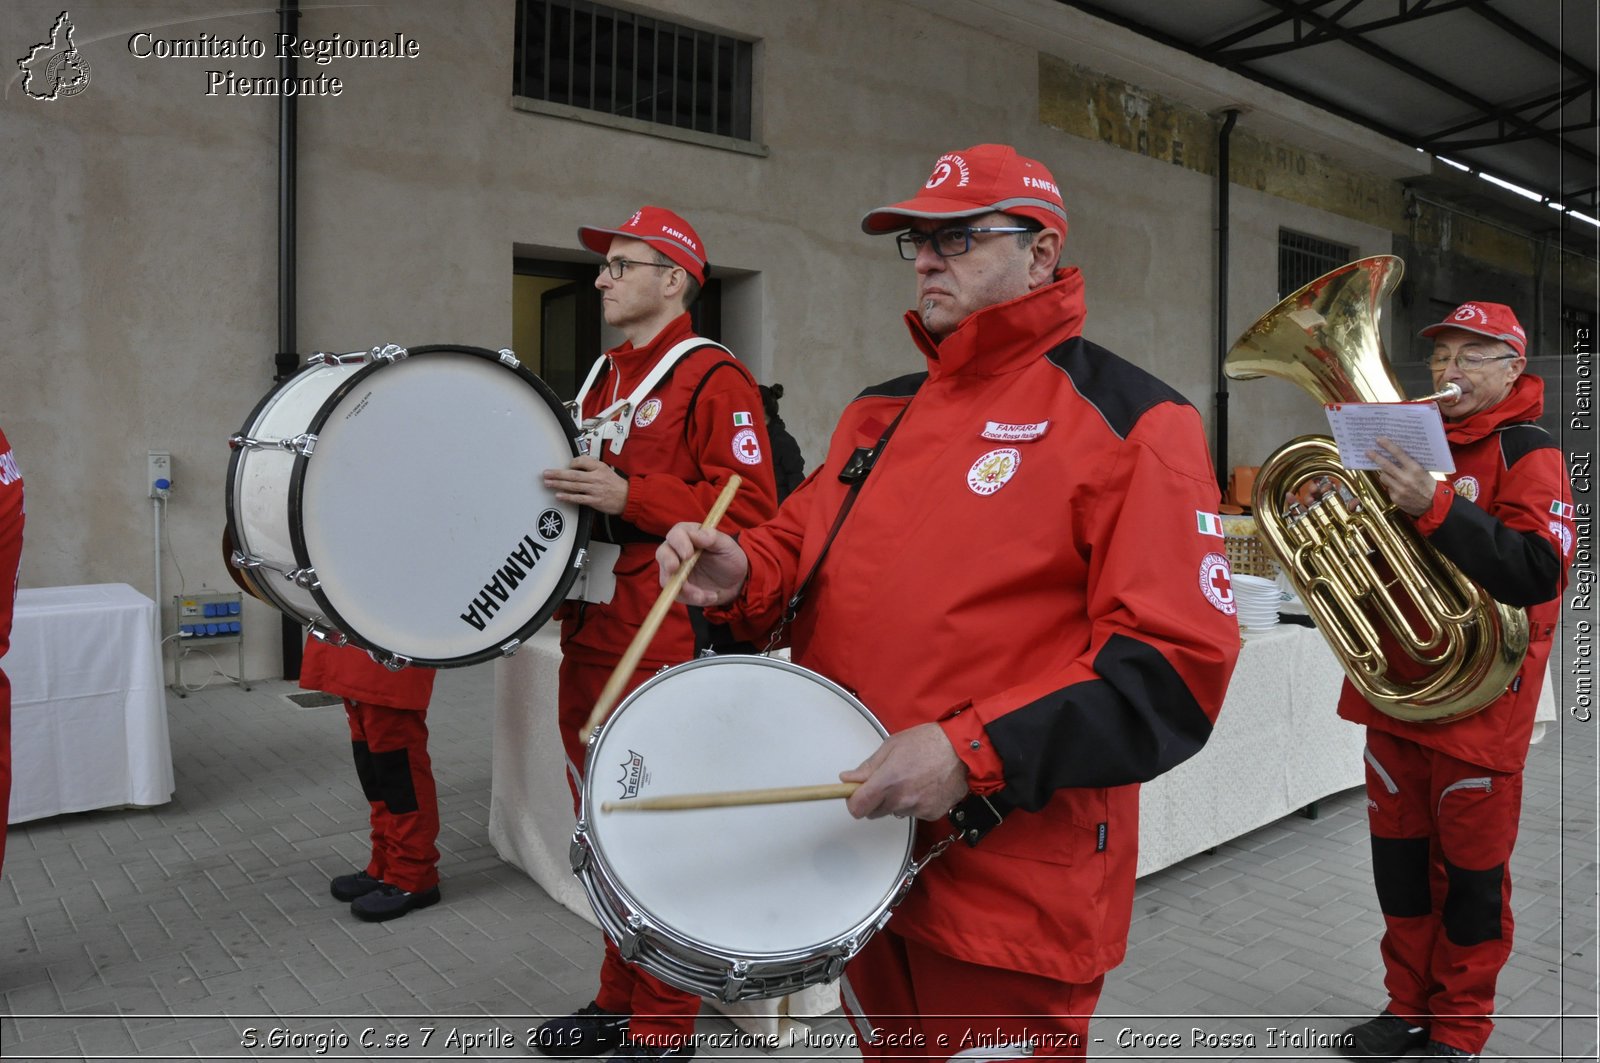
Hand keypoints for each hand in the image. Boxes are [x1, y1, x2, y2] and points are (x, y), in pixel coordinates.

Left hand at [543, 456, 627, 514]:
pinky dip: (568, 497)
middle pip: (573, 475)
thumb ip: (591, 464)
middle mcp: (596, 478)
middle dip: (558, 474)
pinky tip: (559, 496)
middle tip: (546, 473)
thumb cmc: (615, 484)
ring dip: (559, 484)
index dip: (572, 463)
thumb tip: (576, 463)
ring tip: (548, 483)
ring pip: (573, 486)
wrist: (628, 497)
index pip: (582, 462)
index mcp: (599, 468)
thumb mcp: (605, 469)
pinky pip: (578, 498)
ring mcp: (594, 490)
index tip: (565, 466)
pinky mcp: (594, 501)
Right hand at [657, 523, 749, 606]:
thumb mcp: (727, 546)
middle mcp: (677, 551)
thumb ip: (713, 538)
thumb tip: (699, 534)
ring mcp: (675, 570)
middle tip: (675, 569)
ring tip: (704, 595)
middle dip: (667, 561)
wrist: (736, 581)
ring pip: (666, 577)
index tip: (688, 554)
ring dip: (684, 588)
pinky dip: (693, 598)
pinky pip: (677, 594)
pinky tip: (711, 596)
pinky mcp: (678, 587)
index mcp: (688, 535)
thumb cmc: (730, 558)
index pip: (676, 534)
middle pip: (663, 553)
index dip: (679, 543)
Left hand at [840, 723, 969, 820]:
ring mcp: (917, 809)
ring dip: (897, 800)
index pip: (857, 808)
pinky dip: (915, 802)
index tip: (856, 794)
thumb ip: (868, 766)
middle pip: (873, 812)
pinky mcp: (931, 814)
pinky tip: (924, 786)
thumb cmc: (929, 742)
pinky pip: (914, 812)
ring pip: (894, 811)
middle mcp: (901, 799)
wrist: (963, 750)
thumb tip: (849, 778)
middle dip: (874, 799)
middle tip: (886, 781)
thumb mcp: (892, 746)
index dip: (854, 801)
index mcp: (887, 781)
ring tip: (911, 779)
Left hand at [1367, 436, 1436, 517]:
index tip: (1379, 440)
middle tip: (1368, 452)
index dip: (1387, 446)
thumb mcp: (1424, 472)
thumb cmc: (1429, 486)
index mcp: (1415, 469)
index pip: (1399, 454)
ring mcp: (1399, 489)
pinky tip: (1398, 487)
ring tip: (1389, 473)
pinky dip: (1391, 486)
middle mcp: (1406, 478)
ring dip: (1385, 473)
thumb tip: (1396, 455)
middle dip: (1376, 457)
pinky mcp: (1395, 498)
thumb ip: (1410, 465)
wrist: (1434, 505)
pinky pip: (1388, 488)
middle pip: (1386, 465)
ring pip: (1384, 477)